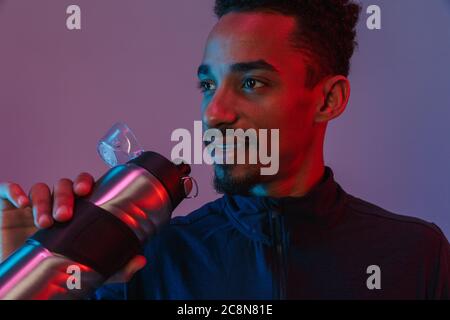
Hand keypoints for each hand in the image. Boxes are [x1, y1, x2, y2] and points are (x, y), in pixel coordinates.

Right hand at [0, 174, 145, 283]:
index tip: (87, 190)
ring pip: (40, 189)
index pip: (83, 186)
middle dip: (65, 196)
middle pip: (63, 186)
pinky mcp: (8, 209)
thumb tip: (141, 260)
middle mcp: (55, 203)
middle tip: (65, 216)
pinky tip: (20, 202)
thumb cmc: (57, 267)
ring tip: (45, 223)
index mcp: (76, 210)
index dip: (84, 182)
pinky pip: (7, 190)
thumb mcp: (89, 268)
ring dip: (42, 201)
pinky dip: (13, 190)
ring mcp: (32, 205)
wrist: (26, 281)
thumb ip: (116, 265)